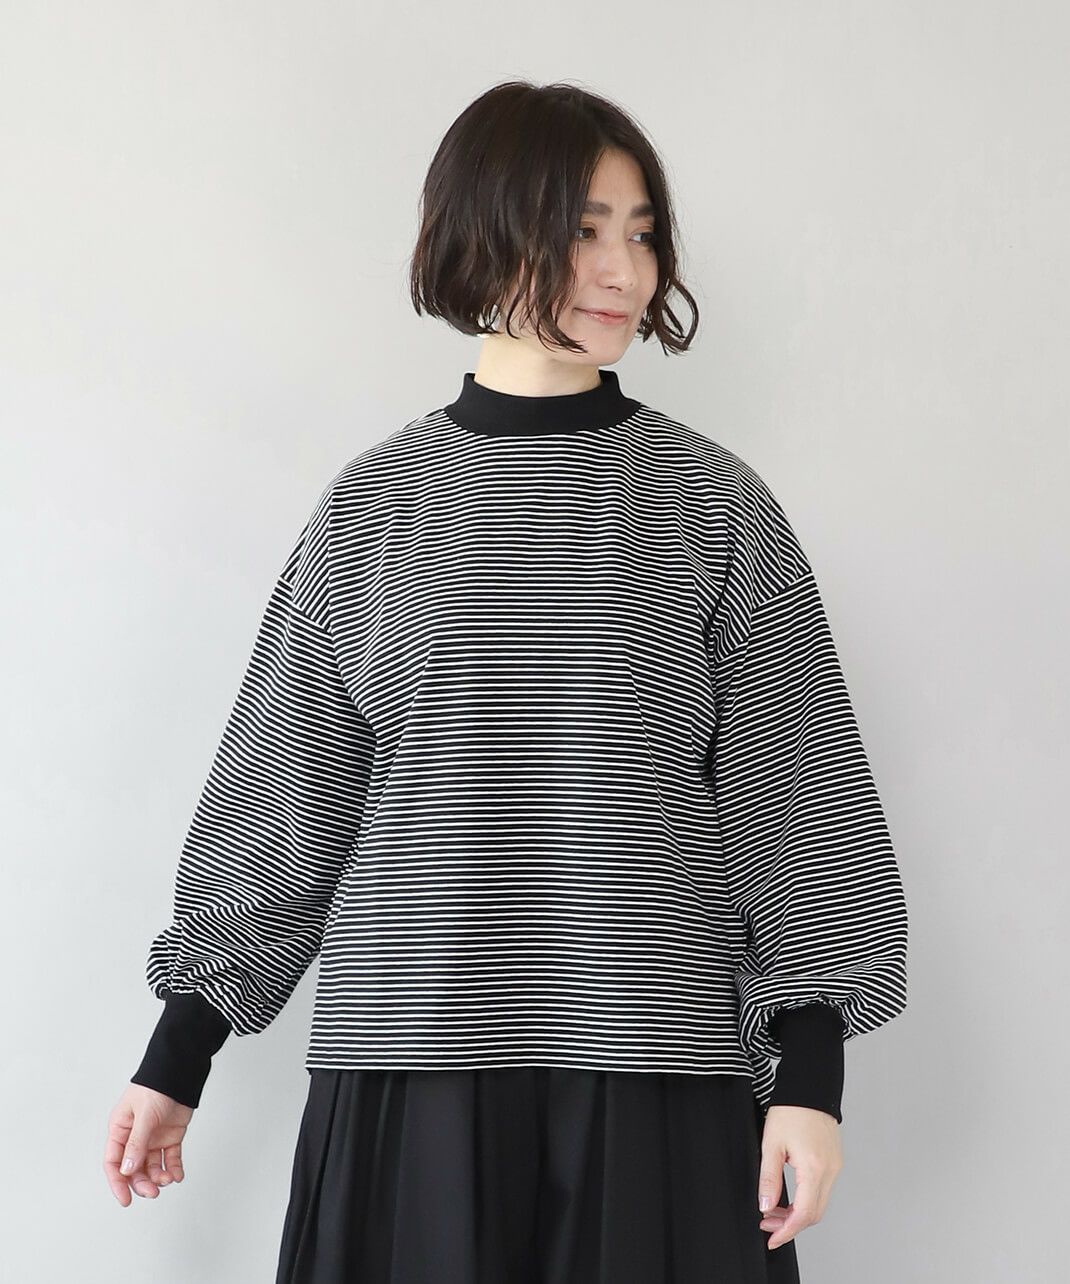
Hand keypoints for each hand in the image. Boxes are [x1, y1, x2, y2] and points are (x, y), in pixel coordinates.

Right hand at [103, 1083, 193, 1205]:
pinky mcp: (170, 1137)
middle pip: (134, 1169)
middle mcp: (135, 1138)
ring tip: (169, 1178)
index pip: (114, 1163)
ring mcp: (153, 1138)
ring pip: (152, 1167)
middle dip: (143, 1183)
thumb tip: (127, 1170)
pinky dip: (173, 1169)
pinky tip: (177, 1175)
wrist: (180, 1073)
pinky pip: (170, 1159)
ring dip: (159, 1177)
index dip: (118, 1182)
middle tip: (154, 1191)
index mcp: (120, 1130)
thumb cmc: (156, 1087)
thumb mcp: (144, 1115)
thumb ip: (136, 1143)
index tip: (125, 1199)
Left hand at [757, 1104, 842, 1249]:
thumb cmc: (790, 1110)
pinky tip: (789, 1197)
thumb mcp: (771, 1144)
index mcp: (814, 1168)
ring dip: (797, 1213)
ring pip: (819, 1204)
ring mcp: (835, 1167)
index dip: (787, 1231)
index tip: (772, 1238)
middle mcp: (830, 1171)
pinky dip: (806, 1200)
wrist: (809, 1088)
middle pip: (814, 1214)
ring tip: (773, 1210)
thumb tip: (765, 1205)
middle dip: (790, 1225)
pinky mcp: (834, 1162)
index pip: (803, 1214)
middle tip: (767, 1223)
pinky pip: (822, 1191)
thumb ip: (768, 1178)